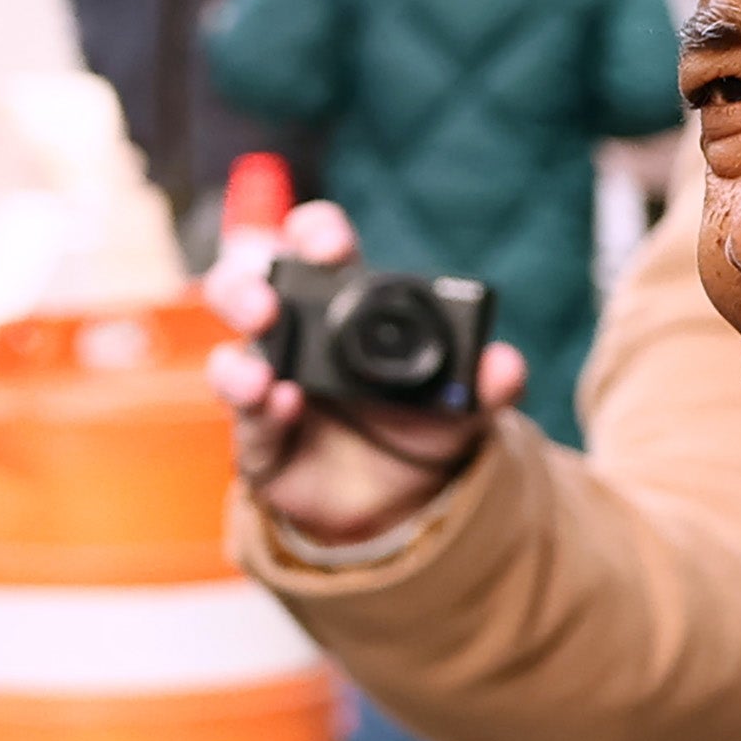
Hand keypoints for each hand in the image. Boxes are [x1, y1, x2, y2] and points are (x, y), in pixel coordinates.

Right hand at [208, 204, 532, 553]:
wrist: (406, 505)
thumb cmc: (421, 429)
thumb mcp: (463, 405)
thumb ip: (487, 384)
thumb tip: (507, 366)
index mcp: (341, 306)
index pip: (315, 250)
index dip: (314, 235)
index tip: (329, 244)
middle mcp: (294, 338)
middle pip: (248, 290)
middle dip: (246, 284)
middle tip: (267, 298)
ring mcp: (270, 388)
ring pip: (233, 358)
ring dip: (238, 358)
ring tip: (263, 369)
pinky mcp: (261, 443)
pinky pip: (248, 424)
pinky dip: (258, 410)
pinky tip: (280, 403)